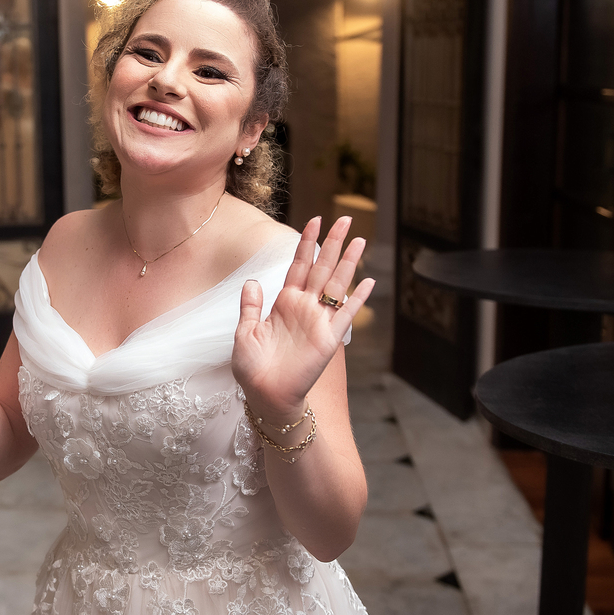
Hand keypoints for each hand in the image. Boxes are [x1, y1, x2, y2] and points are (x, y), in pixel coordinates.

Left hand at [232, 217, 374, 423]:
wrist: (264, 395)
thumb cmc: (252, 369)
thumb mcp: (244, 333)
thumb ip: (250, 307)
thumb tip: (253, 281)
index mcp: (284, 303)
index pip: (299, 265)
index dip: (307, 243)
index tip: (314, 220)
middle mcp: (305, 307)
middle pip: (322, 267)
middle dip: (334, 243)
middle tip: (346, 219)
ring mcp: (319, 321)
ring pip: (337, 284)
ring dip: (349, 263)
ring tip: (360, 240)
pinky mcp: (329, 338)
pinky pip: (346, 314)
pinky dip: (358, 298)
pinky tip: (369, 282)